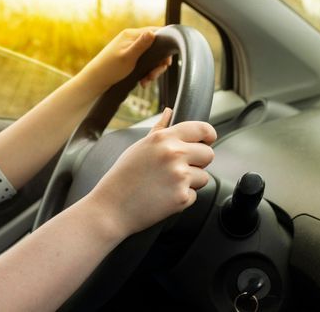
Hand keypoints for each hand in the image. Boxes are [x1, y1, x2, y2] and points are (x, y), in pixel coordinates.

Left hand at [79, 27, 171, 93]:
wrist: (95, 80)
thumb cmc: (109, 69)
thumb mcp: (128, 57)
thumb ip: (141, 45)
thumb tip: (153, 32)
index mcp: (131, 35)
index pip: (156, 32)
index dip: (164, 46)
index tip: (166, 61)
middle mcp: (131, 39)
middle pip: (155, 47)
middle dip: (157, 63)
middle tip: (154, 75)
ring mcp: (130, 48)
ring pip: (150, 57)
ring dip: (152, 70)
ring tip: (146, 81)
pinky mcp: (128, 58)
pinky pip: (143, 63)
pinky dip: (145, 72)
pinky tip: (142, 81)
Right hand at [87, 108, 216, 236]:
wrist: (111, 208)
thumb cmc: (122, 177)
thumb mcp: (139, 147)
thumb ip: (159, 129)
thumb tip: (169, 112)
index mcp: (163, 138)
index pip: (201, 128)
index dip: (208, 135)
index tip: (207, 140)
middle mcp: (174, 154)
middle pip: (208, 154)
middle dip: (199, 162)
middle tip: (180, 169)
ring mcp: (179, 176)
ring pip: (204, 176)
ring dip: (191, 182)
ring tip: (166, 184)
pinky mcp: (182, 197)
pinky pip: (194, 195)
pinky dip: (182, 198)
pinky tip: (163, 197)